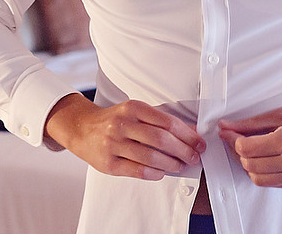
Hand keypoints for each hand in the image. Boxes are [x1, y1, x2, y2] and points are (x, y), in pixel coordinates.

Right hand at [45, 93, 205, 180]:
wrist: (81, 129)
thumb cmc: (114, 121)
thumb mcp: (134, 113)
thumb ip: (159, 121)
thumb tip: (190, 133)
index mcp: (132, 108)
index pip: (166, 121)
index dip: (187, 134)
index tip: (199, 143)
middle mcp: (122, 124)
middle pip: (161, 139)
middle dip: (183, 150)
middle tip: (194, 157)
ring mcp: (113, 144)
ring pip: (150, 156)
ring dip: (171, 164)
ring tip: (181, 166)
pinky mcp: (108, 163)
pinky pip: (137, 170)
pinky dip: (154, 173)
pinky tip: (161, 172)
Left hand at [217, 102, 281, 187]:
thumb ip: (252, 123)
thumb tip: (228, 126)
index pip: (246, 148)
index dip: (231, 140)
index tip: (227, 132)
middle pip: (249, 165)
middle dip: (237, 152)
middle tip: (235, 139)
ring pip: (258, 178)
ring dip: (248, 165)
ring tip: (249, 150)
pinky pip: (273, 183)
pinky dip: (263, 173)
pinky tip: (263, 160)